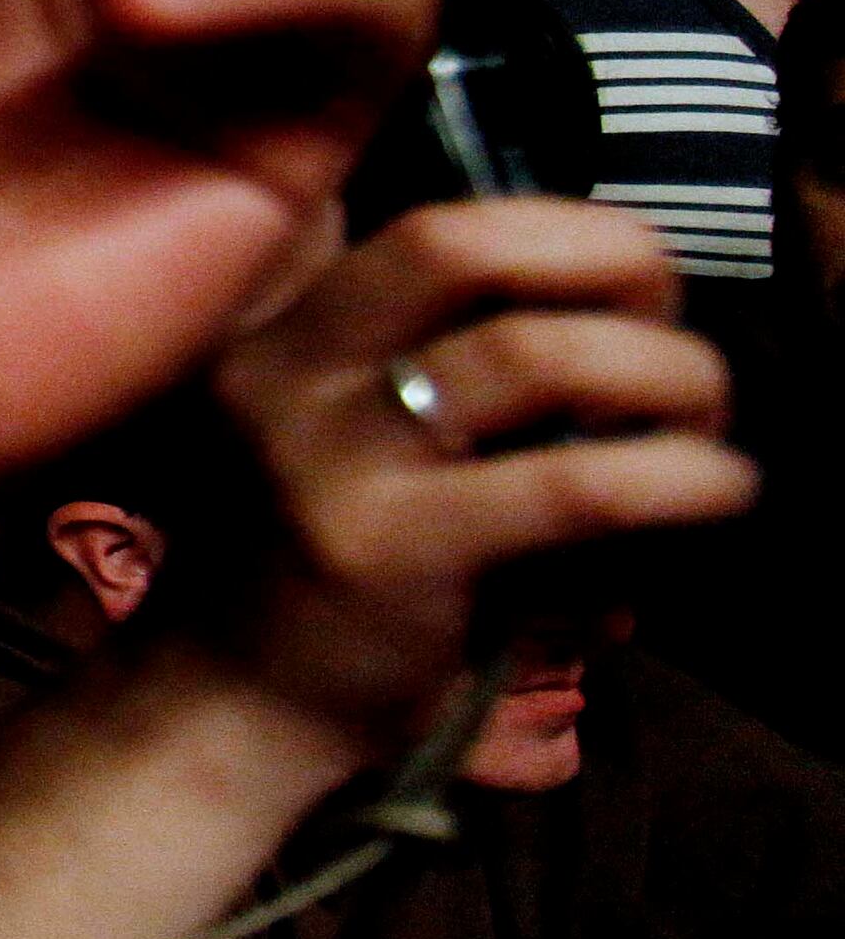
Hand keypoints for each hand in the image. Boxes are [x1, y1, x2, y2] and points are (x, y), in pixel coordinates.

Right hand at [192, 198, 751, 750]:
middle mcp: (288, 377)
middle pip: (463, 247)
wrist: (223, 714)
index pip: (433, 224)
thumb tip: (601, 311)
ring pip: (535, 355)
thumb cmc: (307, 575)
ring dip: (666, 373)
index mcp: (279, 339)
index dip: (561, 229)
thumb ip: (412, 365)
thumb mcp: (325, 436)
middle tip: (671, 329)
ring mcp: (331, 461)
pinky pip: (569, 485)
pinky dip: (674, 475)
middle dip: (608, 262)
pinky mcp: (391, 552)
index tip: (624, 283)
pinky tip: (715, 488)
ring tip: (703, 419)